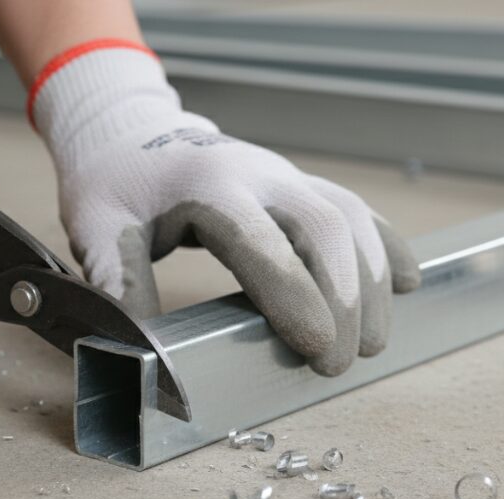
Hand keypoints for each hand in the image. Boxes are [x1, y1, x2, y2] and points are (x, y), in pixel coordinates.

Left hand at [30, 41, 419, 374]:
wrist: (131, 133)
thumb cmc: (114, 186)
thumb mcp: (98, 233)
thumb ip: (120, 287)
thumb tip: (143, 356)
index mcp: (207, 187)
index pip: (261, 242)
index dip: (294, 295)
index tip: (317, 349)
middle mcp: (258, 175)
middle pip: (324, 227)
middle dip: (346, 298)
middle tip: (341, 361)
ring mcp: (285, 175)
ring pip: (350, 218)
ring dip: (371, 280)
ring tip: (373, 341)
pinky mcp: (299, 184)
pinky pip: (357, 209)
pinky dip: (385, 246)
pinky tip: (405, 283)